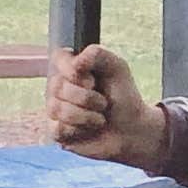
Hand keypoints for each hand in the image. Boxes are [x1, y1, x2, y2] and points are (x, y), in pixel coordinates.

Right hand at [47, 44, 169, 168]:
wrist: (132, 129)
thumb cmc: (123, 96)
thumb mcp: (117, 68)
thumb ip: (97, 54)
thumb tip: (75, 62)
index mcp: (71, 67)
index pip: (58, 58)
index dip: (72, 70)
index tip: (92, 81)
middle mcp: (59, 87)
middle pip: (57, 86)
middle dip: (86, 97)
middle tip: (103, 103)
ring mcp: (56, 109)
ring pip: (56, 108)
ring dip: (86, 116)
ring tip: (100, 118)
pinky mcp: (57, 132)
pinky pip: (57, 129)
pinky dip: (79, 130)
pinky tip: (88, 130)